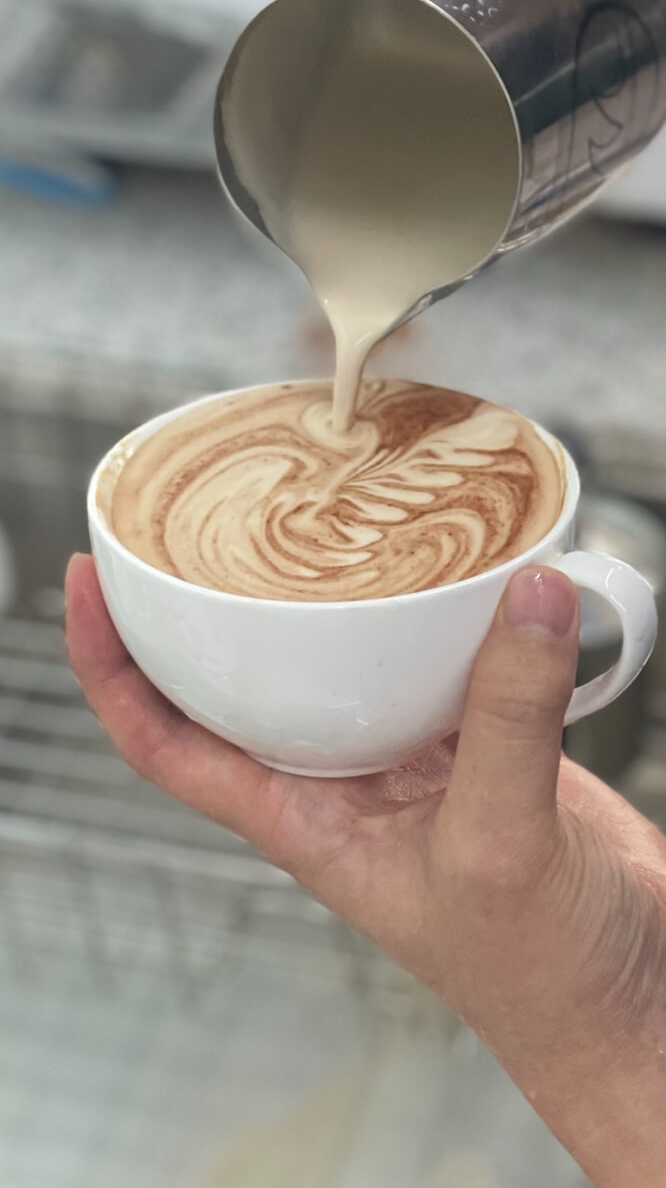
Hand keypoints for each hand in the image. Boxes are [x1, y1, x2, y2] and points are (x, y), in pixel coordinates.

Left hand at [66, 555, 665, 1185]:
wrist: (624, 994)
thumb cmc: (537, 974)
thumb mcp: (498, 844)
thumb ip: (507, 719)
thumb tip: (526, 597)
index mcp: (302, 821)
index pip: (168, 743)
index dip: (113, 669)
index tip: (87, 587)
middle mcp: (343, 781)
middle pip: (247, 682)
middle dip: (211, 608)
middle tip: (196, 521)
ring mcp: (412, 757)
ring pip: (349, 657)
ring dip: (334, 597)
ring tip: (320, 517)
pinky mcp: (483, 739)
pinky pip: (446, 656)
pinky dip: (446, 611)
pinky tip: (457, 565)